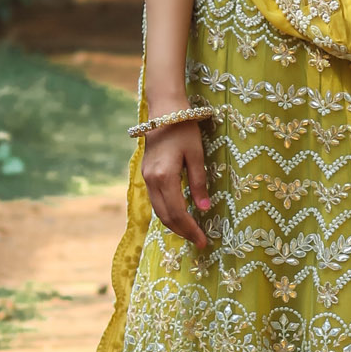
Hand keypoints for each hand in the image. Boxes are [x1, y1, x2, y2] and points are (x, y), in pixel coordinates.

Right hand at [140, 119, 210, 248]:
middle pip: (165, 216)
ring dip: (174, 224)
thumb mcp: (197, 155)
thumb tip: (204, 208)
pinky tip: (179, 216)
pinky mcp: (146, 174)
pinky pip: (155, 201)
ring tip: (190, 232)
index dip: (190, 229)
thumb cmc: (184, 129)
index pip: (177, 212)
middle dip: (182, 231)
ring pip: (158, 210)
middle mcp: (152, 180)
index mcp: (165, 177)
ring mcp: (146, 178)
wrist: (164, 111)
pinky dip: (167, 212)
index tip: (203, 240)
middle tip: (199, 241)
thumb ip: (199, 182)